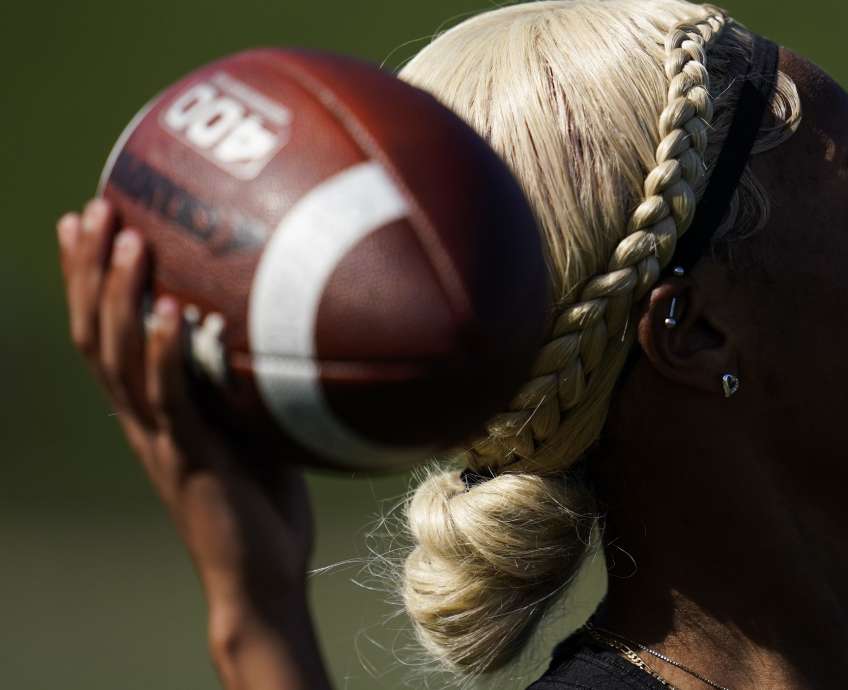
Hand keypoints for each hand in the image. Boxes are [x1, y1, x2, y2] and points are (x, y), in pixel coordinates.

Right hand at [57, 199, 329, 688]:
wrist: (261, 575)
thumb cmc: (265, 500)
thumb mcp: (254, 422)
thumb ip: (247, 376)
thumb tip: (287, 315)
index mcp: (149, 408)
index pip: (102, 330)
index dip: (87, 276)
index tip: (87, 215)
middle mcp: (141, 418)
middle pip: (94, 331)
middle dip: (89, 269)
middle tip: (94, 208)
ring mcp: (159, 438)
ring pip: (120, 357)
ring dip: (122, 295)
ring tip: (130, 238)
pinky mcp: (188, 460)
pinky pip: (168, 400)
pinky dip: (165, 354)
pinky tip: (170, 311)